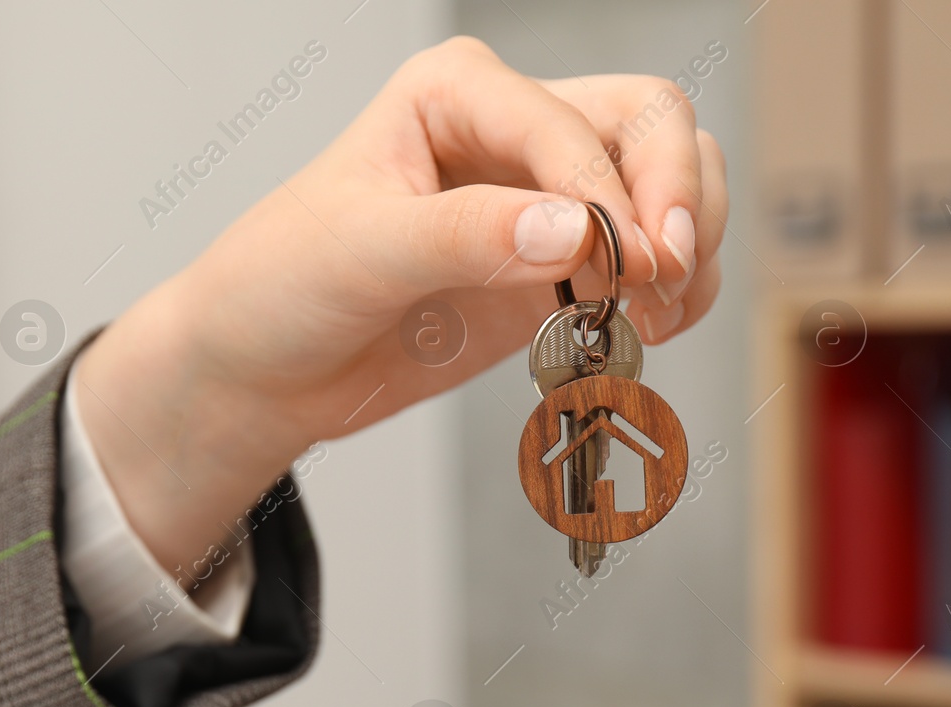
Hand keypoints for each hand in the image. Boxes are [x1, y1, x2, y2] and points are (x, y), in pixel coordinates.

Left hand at [75, 37, 726, 575]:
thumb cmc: (281, 285)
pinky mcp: (555, 267)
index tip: (624, 266)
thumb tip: (576, 232)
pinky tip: (650, 329)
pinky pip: (650, 261)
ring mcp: (542, 199)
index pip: (571, 124)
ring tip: (655, 314)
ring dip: (687, 245)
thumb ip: (466, 237)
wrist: (263, 370)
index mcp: (456, 92)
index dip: (610, 195)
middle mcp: (511, 131)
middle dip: (675, 199)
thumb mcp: (360, 252)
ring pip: (669, 185)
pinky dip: (673, 291)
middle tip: (660, 279)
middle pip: (650, 125)